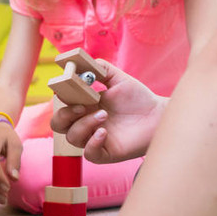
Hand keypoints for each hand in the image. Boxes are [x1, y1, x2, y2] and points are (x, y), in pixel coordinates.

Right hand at [51, 60, 166, 163]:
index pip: (61, 105)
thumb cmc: (138, 98)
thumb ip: (99, 68)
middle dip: (64, 116)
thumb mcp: (118, 78)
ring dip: (84, 125)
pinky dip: (92, 143)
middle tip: (81, 108)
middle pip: (58, 125)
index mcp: (84, 106)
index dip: (61, 99)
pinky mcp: (105, 153)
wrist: (158, 114)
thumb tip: (80, 61)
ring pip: (72, 138)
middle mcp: (85, 123)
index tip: (69, 89)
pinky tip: (104, 133)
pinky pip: (88, 154)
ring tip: (104, 115)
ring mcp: (93, 138)